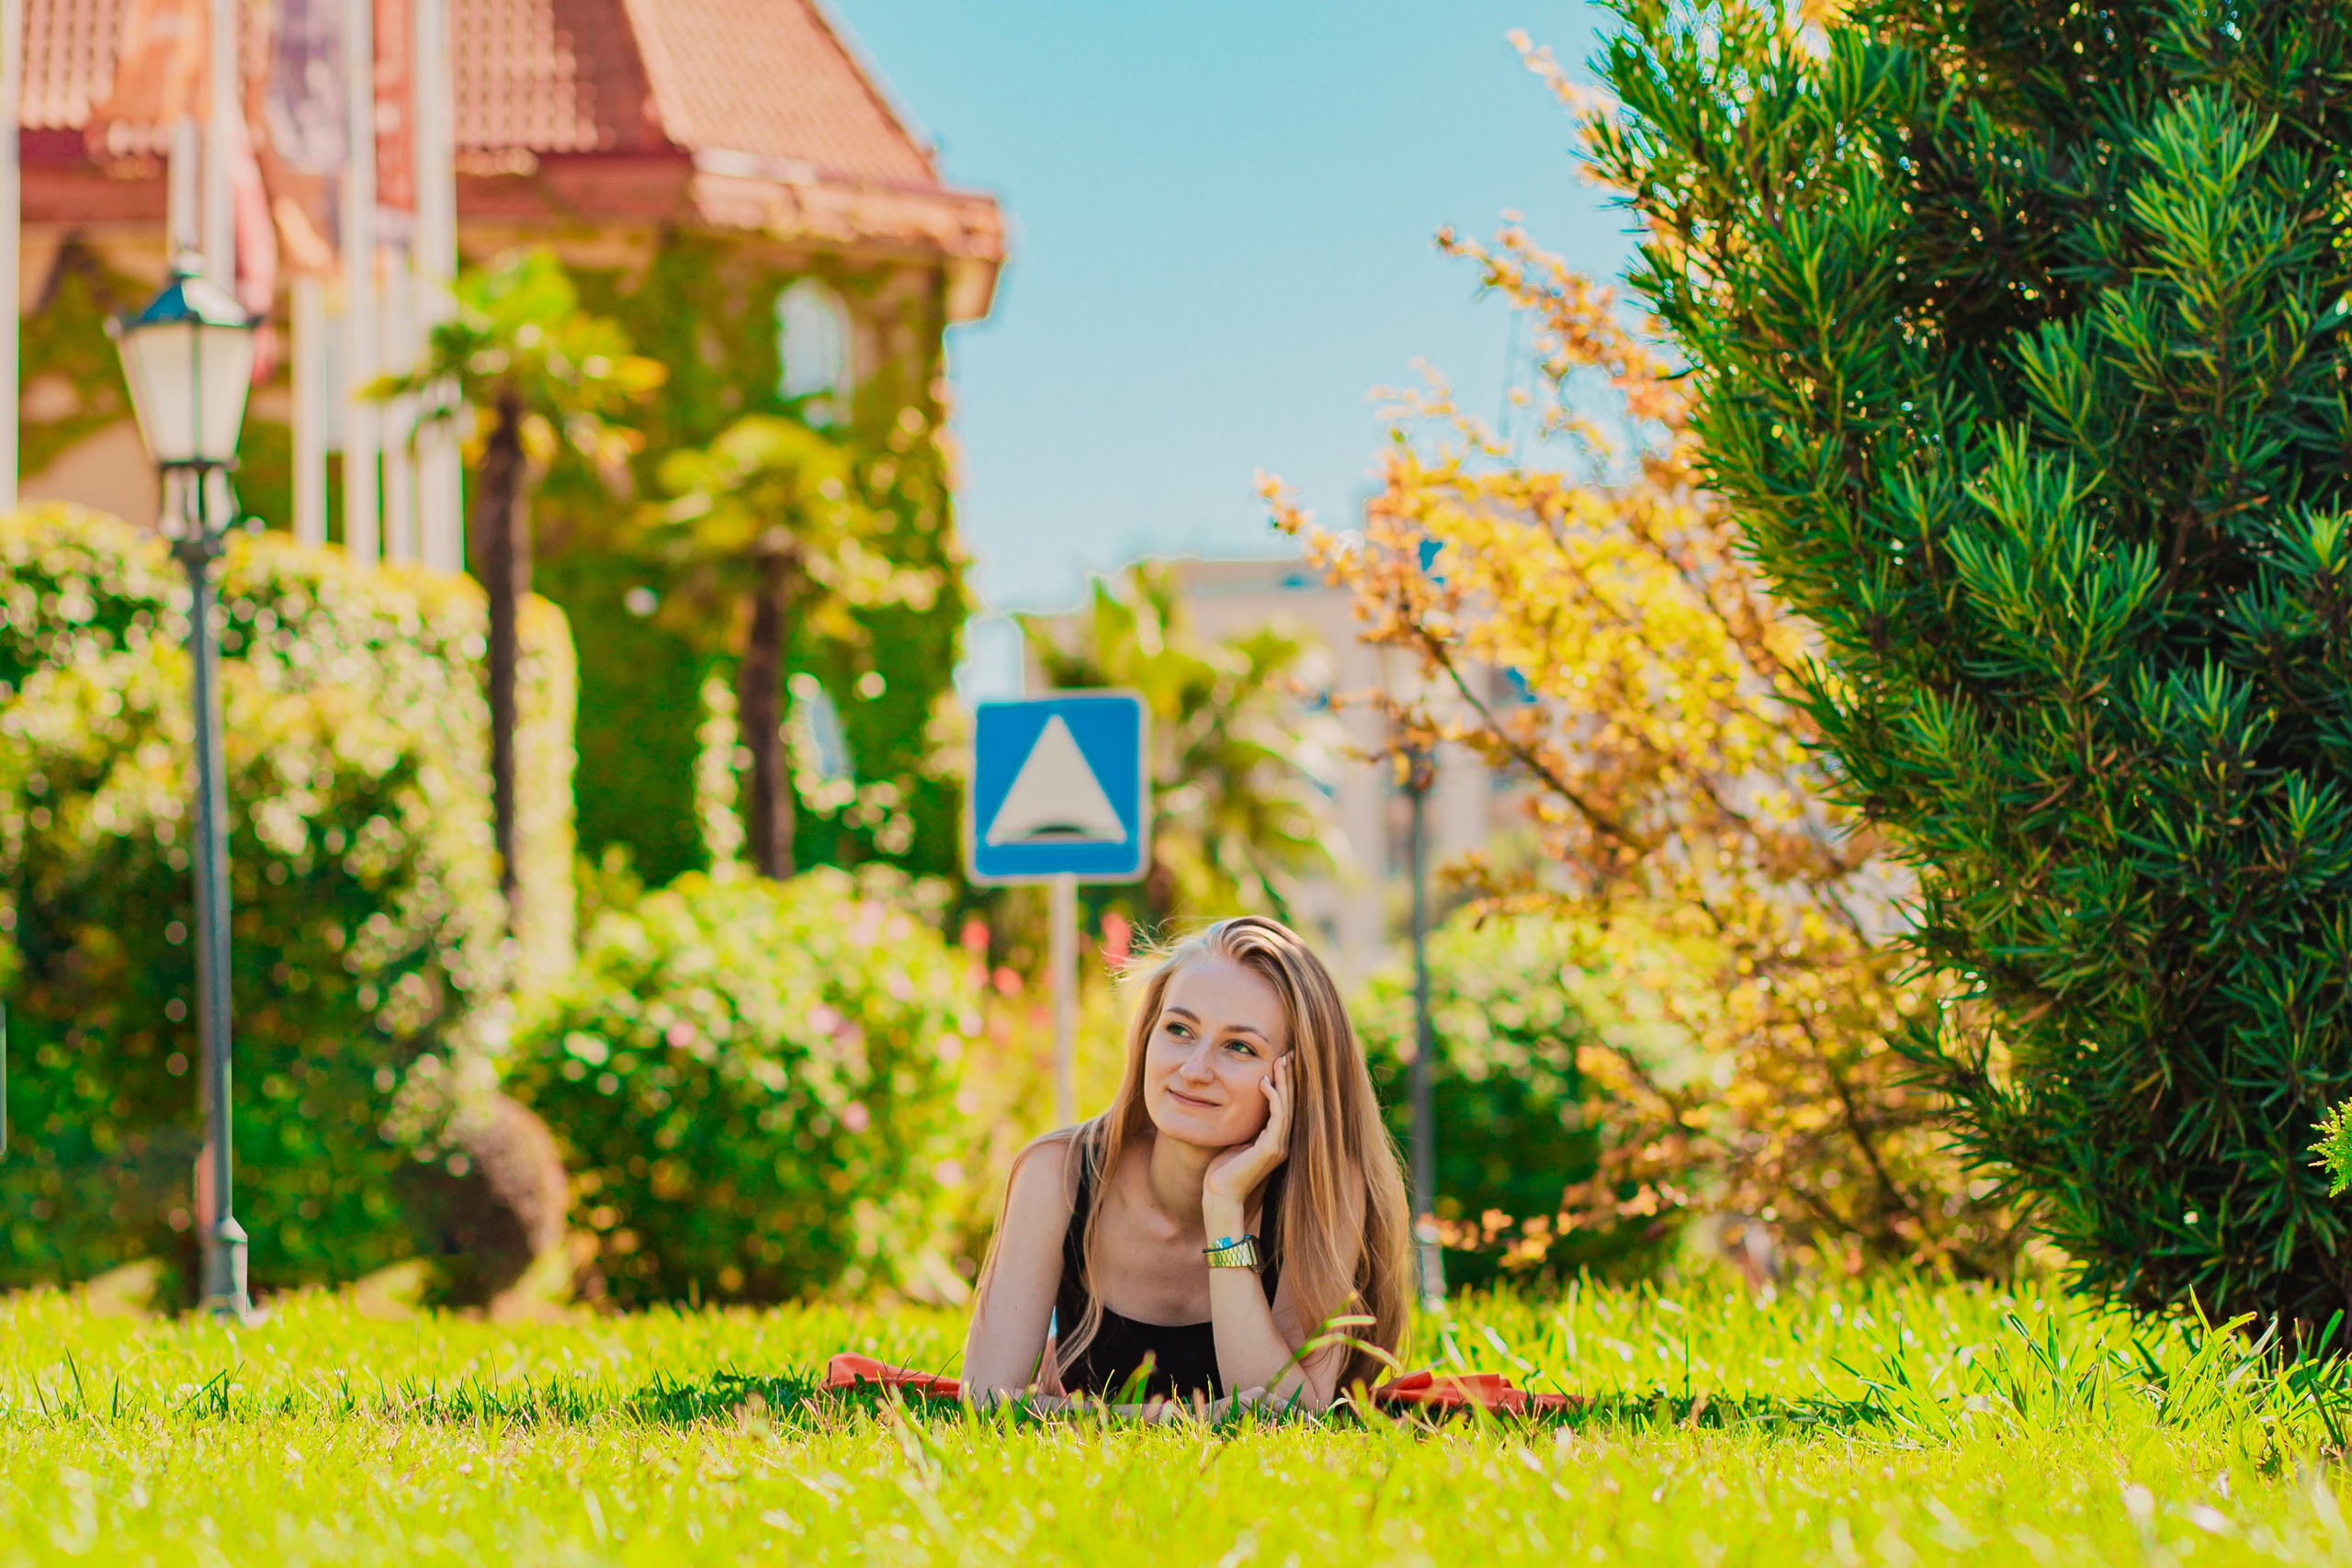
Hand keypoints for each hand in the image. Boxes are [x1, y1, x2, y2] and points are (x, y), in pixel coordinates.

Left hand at [1202, 1053, 1291, 1213]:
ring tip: (1280, 1061)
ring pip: (1287, 1107)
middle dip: (1290, 1077)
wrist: (1220, 1195)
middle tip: (1289, 1054)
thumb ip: (1247, 1126)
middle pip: (1292, 1103)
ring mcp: (1279, 1146)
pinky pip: (1277, 1117)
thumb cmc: (1223, 1170)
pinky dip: (1273, 1098)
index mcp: (1276, 1141)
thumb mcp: (1237, 1141)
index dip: (1286, 1084)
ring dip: (1284, 1082)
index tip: (1283, 1062)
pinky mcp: (1271, 1149)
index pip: (1285, 1107)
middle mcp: (1282, 1143)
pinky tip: (1265, 1082)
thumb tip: (1242, 1104)